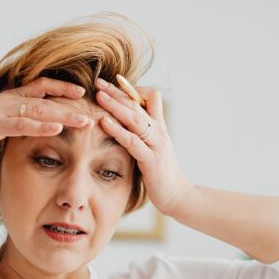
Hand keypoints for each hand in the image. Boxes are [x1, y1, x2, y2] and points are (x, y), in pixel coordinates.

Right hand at [0, 77, 93, 156]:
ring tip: (84, 122)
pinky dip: (41, 126)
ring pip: (39, 110)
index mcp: (8, 97)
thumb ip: (10, 121)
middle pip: (46, 96)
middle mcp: (7, 100)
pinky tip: (57, 129)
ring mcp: (1, 111)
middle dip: (71, 102)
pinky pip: (22, 124)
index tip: (82, 92)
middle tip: (93, 109)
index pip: (40, 86)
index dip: (62, 88)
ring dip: (64, 116)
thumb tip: (27, 125)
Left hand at [94, 77, 194, 217]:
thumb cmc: (163, 175)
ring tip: (99, 95)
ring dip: (115, 105)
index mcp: (159, 128)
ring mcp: (156, 145)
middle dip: (117, 92)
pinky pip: (132, 141)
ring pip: (135, 119)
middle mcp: (159, 132)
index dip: (132, 90)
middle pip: (137, 105)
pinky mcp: (151, 160)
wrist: (179, 197)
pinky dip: (118, 130)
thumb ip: (142, 136)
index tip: (113, 83)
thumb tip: (125, 126)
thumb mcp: (153, 150)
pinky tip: (104, 122)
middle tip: (98, 81)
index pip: (150, 98)